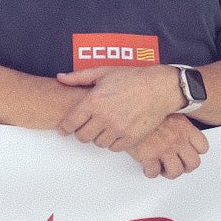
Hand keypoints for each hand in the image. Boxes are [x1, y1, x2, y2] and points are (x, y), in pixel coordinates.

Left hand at [56, 66, 183, 150]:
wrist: (160, 87)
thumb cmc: (132, 77)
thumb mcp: (103, 72)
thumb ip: (79, 77)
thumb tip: (61, 78)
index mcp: (94, 101)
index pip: (71, 122)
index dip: (64, 128)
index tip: (63, 129)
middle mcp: (104, 117)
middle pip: (82, 137)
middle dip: (81, 132)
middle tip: (86, 126)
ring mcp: (118, 129)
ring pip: (98, 143)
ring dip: (97, 137)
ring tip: (102, 127)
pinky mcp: (131, 137)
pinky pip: (114, 148)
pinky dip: (112, 142)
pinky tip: (114, 132)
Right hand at [125, 115, 209, 178]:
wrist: (128, 107)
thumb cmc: (145, 106)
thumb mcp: (167, 108)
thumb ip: (175, 120)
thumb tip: (174, 124)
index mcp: (184, 128)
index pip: (202, 147)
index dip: (196, 152)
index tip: (189, 152)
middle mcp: (177, 140)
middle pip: (193, 163)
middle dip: (185, 166)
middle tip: (177, 164)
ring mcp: (164, 149)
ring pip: (175, 171)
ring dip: (169, 172)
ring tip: (162, 168)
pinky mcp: (148, 156)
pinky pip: (153, 172)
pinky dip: (150, 172)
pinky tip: (147, 167)